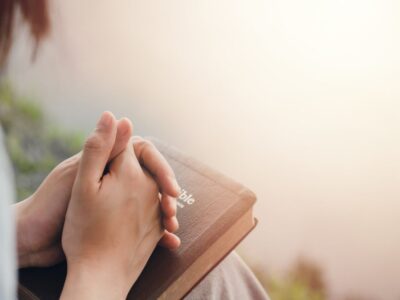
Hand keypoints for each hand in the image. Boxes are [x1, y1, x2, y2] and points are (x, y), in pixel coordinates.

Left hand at [16, 113, 179, 267]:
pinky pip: (143, 222)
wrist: (33, 241)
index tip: (171, 187)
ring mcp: (116, 200)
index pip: (142, 155)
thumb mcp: (77, 175)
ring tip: (172, 226)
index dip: (161, 168)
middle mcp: (113, 178)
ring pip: (151, 200)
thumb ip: (99, 149)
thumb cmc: (50, 204)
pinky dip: (157, 231)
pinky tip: (168, 239)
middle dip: (166, 193)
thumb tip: (122, 117)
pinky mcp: (116, 220)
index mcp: (105, 163)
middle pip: (151, 178)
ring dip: (165, 211)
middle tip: (173, 211)